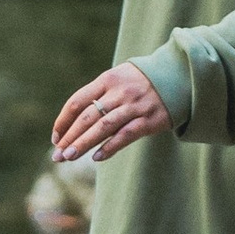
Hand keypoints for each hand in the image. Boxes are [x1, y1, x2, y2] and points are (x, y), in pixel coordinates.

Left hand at [53, 61, 173, 164]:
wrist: (179, 76)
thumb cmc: (141, 82)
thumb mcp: (118, 78)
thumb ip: (98, 95)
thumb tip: (72, 124)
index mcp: (107, 79)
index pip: (77, 102)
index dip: (63, 121)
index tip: (55, 137)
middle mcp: (119, 92)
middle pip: (87, 117)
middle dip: (69, 137)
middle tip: (57, 155)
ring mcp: (135, 106)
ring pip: (103, 127)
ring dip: (84, 143)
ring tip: (68, 157)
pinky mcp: (150, 120)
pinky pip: (125, 135)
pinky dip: (109, 147)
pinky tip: (97, 158)